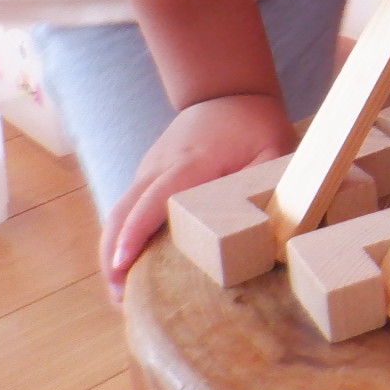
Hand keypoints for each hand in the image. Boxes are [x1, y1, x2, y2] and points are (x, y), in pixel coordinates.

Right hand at [100, 92, 295, 296]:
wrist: (228, 90)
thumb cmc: (255, 123)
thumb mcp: (275, 149)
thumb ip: (272, 184)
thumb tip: (273, 226)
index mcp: (192, 160)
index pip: (156, 198)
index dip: (137, 231)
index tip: (123, 264)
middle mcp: (159, 165)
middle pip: (123, 211)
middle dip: (115, 255)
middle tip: (121, 299)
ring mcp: (147, 169)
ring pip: (118, 213)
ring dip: (114, 251)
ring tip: (122, 296)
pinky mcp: (146, 176)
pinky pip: (126, 210)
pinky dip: (121, 238)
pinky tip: (130, 268)